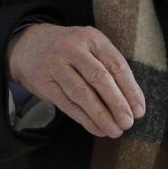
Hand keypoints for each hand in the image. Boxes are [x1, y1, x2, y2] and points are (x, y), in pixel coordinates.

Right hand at [7, 24, 144, 138]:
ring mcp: (56, 64)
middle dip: (117, 103)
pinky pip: (68, 104)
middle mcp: (73, 48)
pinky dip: (85, 119)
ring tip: (115, 130)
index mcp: (92, 38)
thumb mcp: (90, 47)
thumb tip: (133, 101)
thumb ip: (109, 68)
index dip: (130, 89)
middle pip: (100, 78)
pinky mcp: (45, 82)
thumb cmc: (70, 50)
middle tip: (129, 122)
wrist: (28, 46)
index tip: (139, 109)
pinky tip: (97, 129)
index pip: (116, 65)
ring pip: (82, 94)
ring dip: (101, 116)